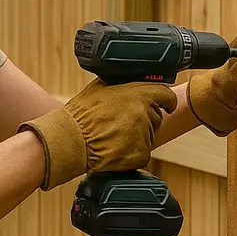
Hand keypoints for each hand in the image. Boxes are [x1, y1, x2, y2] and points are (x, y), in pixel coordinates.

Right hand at [18, 78, 177, 190]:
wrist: (69, 140)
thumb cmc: (81, 114)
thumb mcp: (101, 87)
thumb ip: (123, 83)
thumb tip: (134, 80)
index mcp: (138, 94)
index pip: (166, 95)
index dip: (167, 101)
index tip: (167, 105)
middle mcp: (144, 113)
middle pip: (155, 117)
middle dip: (144, 120)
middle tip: (122, 124)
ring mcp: (143, 135)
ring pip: (148, 135)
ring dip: (136, 136)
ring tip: (114, 136)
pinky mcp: (139, 154)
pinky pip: (142, 153)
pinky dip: (131, 154)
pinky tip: (115, 149)